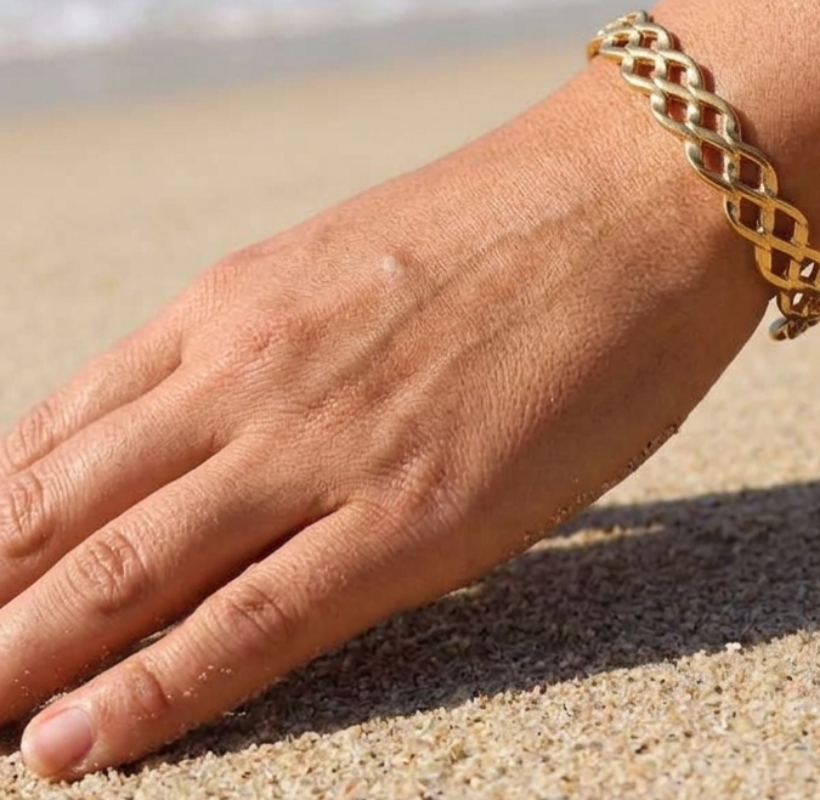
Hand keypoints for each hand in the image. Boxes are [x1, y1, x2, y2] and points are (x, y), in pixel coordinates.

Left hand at [1, 63, 766, 778]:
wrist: (642, 189)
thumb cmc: (523, 217)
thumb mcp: (357, 257)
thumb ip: (275, 338)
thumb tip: (230, 421)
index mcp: (233, 304)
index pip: (53, 436)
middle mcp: (246, 372)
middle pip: (50, 510)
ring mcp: (321, 444)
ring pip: (116, 571)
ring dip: (15, 657)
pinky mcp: (412, 516)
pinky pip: (248, 623)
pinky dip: (145, 695)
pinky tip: (70, 749)